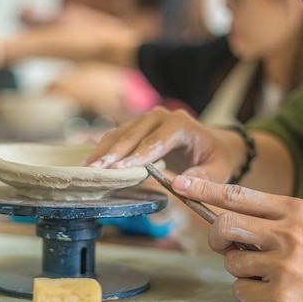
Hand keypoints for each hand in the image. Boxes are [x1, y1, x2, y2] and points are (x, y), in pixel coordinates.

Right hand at [83, 107, 241, 182]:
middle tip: (94, 171)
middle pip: (131, 136)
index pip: (155, 141)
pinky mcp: (135, 127)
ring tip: (85, 169)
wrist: (214, 144)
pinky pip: (115, 137)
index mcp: (180, 124)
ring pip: (118, 135)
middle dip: (112, 155)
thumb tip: (180, 185)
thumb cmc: (215, 158)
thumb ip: (202, 178)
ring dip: (101, 153)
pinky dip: (101, 151)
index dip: (136, 156)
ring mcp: (145, 119)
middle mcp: (160, 116)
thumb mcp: (218, 170)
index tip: (119, 170)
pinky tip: (88, 164)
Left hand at [172, 175, 302, 301]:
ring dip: (239, 271)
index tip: (179, 184)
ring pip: (229, 261)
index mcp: (292, 211)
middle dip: (216, 239)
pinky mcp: (280, 293)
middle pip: (224, 225)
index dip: (204, 190)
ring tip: (266, 275)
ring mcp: (285, 264)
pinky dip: (248, 293)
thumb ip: (262, 221)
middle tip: (227, 248)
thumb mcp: (300, 229)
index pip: (238, 195)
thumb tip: (217, 219)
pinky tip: (273, 293)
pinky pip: (239, 289)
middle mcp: (289, 233)